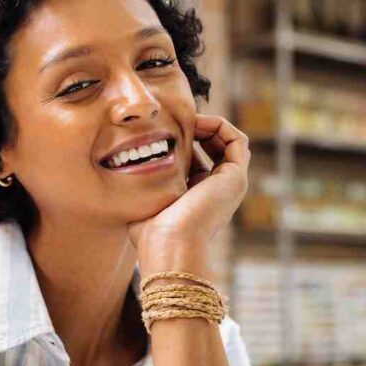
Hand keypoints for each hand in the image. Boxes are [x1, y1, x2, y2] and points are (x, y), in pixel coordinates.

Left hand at [128, 113, 249, 274]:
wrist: (170, 244)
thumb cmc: (151, 232)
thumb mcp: (145, 202)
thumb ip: (144, 185)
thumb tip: (128, 168)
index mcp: (199, 198)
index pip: (199, 160)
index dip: (184, 142)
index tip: (163, 132)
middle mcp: (218, 191)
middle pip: (215, 149)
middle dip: (197, 130)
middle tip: (176, 122)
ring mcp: (230, 184)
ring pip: (228, 143)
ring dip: (209, 125)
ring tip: (186, 121)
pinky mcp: (236, 177)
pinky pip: (238, 141)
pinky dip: (220, 126)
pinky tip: (196, 124)